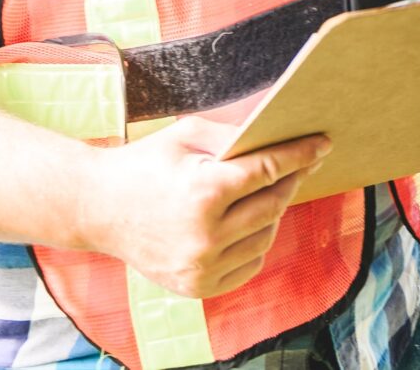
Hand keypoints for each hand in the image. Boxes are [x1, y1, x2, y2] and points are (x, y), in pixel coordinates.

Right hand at [77, 117, 331, 298]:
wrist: (96, 209)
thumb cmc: (144, 163)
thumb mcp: (186, 135)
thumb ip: (234, 134)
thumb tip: (280, 133)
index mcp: (203, 192)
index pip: (268, 171)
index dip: (299, 155)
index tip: (323, 143)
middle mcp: (205, 235)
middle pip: (273, 205)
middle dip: (291, 180)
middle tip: (303, 164)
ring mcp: (201, 266)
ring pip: (265, 236)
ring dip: (273, 213)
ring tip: (266, 193)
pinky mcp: (197, 287)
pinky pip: (249, 264)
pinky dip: (256, 243)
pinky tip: (246, 224)